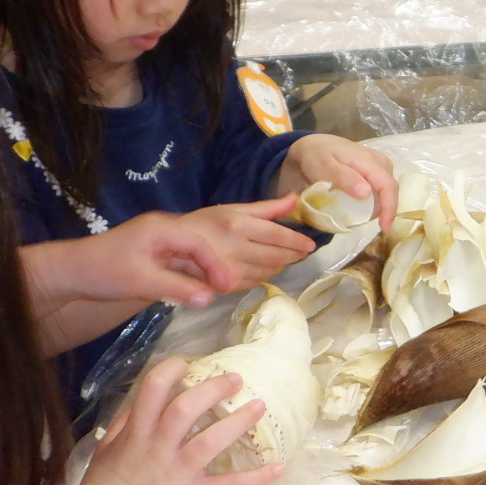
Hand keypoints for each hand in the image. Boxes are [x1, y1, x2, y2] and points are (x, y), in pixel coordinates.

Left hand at [28, 212, 238, 308]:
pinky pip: (181, 262)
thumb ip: (177, 288)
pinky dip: (192, 275)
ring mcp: (158, 242)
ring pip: (191, 255)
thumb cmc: (103, 272)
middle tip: (227, 289)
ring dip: (205, 272)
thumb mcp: (141, 282)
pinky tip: (199, 290)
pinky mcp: (153, 254)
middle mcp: (163, 230)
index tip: (226, 285)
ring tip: (218, 291)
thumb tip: (209, 298)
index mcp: (161, 228)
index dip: (216, 264)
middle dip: (215, 266)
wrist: (70, 272)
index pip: (198, 243)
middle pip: (199, 245)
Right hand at [74, 358, 284, 484]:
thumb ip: (126, 422)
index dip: (172, 369)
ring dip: (239, 422)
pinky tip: (278, 467)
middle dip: (214, 388)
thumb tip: (144, 401)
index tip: (188, 365)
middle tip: (236, 379)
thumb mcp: (108, 447)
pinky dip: (256, 477)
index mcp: (137, 431)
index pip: (153, 388)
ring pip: (211, 440)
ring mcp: (178, 471)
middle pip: (187, 407)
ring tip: (259, 406)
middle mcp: (159, 446)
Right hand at [180, 197, 314, 289]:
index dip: (296, 241)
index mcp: (238, 224)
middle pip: (276, 256)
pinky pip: (256, 282)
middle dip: (294, 255)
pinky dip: (267, 275)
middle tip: (304, 252)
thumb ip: (267, 208)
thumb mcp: (234, 208)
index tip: (310, 244)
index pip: (277, 235)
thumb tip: (295, 199)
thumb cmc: (206, 223)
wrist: (175, 246)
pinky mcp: (227, 285)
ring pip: (269, 271)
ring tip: (288, 258)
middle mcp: (236, 247)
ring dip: (282, 265)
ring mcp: (231, 269)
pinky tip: (270, 268)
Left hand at [282, 135, 397, 226]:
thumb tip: (366, 193)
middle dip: (380, 210)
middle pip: (389, 192)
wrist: (314, 145)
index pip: (389, 186)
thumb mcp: (323, 166)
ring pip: (386, 192)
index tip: (383, 228)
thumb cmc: (316, 156)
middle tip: (357, 220)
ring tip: (354, 211)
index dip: (389, 208)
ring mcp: (380, 166)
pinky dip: (371, 201)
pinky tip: (356, 204)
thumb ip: (343, 178)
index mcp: (369, 160)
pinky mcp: (376, 171)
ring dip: (374, 206)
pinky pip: (380, 190)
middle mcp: (380, 162)